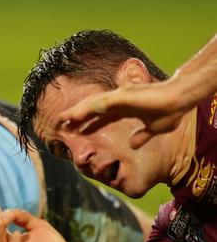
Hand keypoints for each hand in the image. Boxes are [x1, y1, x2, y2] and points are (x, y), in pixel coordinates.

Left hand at [57, 80, 198, 148]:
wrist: (180, 101)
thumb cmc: (170, 111)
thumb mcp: (153, 129)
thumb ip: (141, 136)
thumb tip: (133, 145)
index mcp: (124, 108)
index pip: (100, 117)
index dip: (87, 124)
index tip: (75, 131)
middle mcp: (118, 101)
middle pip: (91, 109)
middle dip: (76, 117)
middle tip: (61, 124)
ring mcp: (118, 97)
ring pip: (91, 105)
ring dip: (76, 112)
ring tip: (62, 119)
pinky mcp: (121, 96)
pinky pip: (98, 104)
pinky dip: (86, 109)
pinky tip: (74, 115)